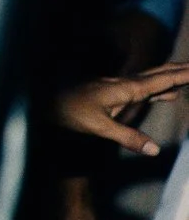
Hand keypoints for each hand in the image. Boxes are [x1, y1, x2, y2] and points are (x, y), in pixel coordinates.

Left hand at [56, 63, 188, 155]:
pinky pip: (145, 89)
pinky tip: (170, 94)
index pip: (162, 80)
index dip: (183, 74)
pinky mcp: (115, 95)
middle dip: (182, 70)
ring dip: (174, 77)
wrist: (45, 101)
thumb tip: (155, 150)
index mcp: (126, 88)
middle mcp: (126, 84)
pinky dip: (162, 89)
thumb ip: (127, 137)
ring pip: (153, 80)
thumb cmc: (69, 111)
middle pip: (160, 74)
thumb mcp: (98, 126)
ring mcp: (120, 88)